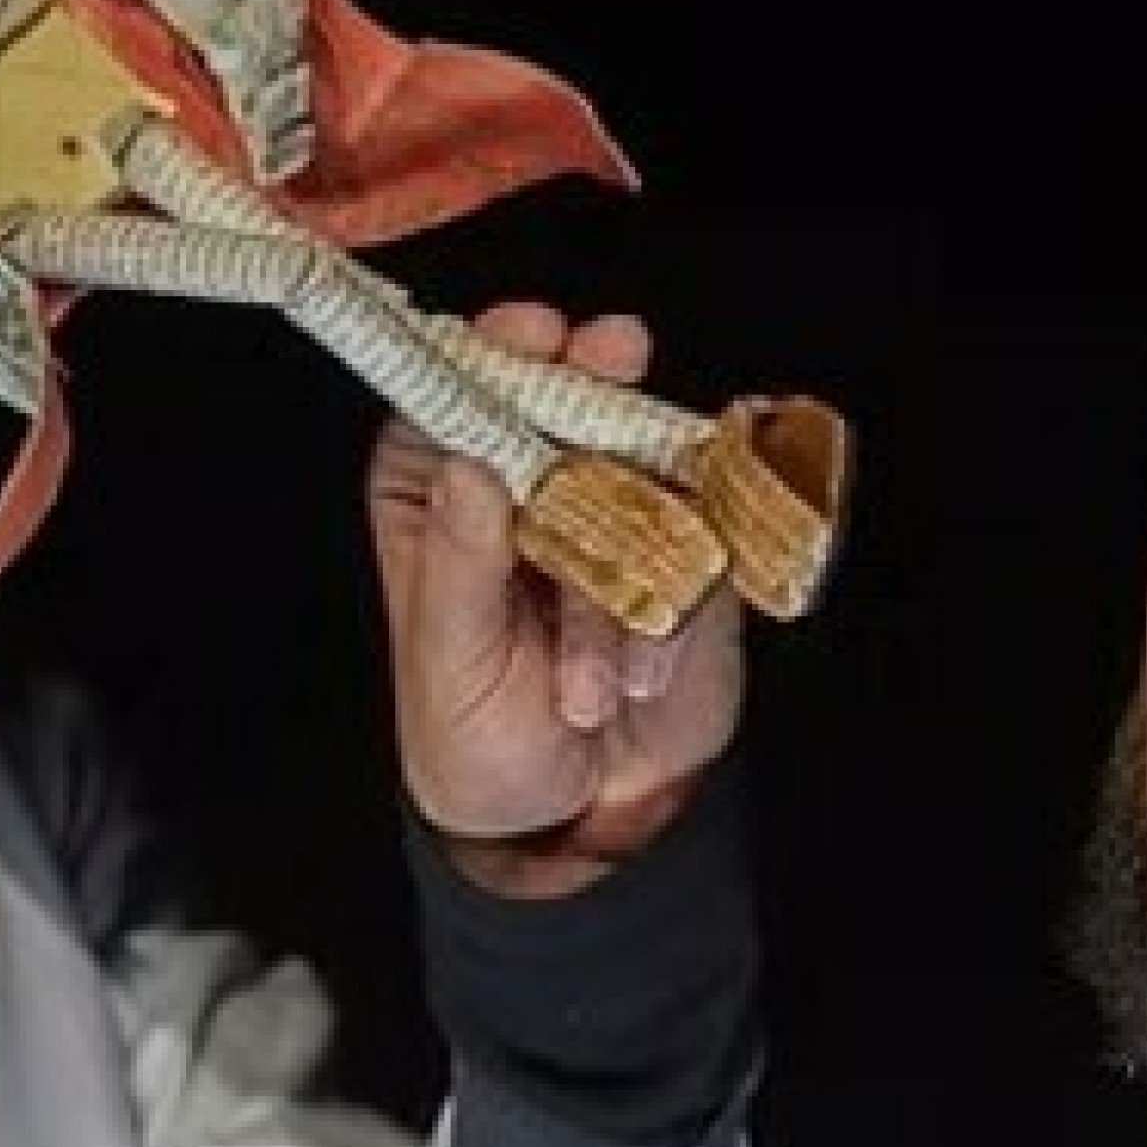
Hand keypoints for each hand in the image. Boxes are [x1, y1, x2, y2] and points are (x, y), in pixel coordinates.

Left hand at [371, 303, 745, 900]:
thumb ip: (461, 566)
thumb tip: (467, 469)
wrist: (579, 813)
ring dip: (629, 571)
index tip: (531, 333)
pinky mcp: (690, 546)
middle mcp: (528, 483)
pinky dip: (676, 611)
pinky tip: (641, 677)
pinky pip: (704, 539)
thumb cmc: (481, 741)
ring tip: (590, 687)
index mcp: (442, 494)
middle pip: (562, 396)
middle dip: (592, 382)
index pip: (459, 392)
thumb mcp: (451, 663)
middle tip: (614, 356)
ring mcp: (616, 507)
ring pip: (642, 469)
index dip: (494, 351)